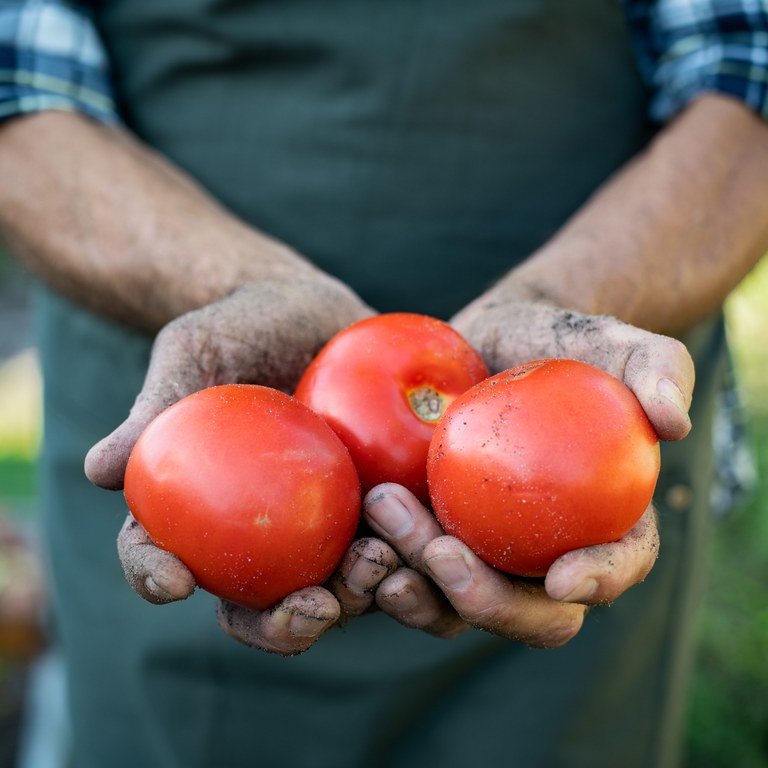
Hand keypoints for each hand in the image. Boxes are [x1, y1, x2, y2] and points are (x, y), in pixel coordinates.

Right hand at [85, 275, 373, 653]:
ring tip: (378, 562)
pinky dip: (405, 556)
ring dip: (355, 597)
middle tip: (312, 605)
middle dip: (281, 626)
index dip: (154, 578)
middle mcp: (255, 534)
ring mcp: (317, 527)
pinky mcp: (373, 509)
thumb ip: (157, 405)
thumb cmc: (240, 326)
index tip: (174, 582)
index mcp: (196, 508)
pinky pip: (390, 544)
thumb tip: (99, 469)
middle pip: (255, 606)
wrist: (312, 308)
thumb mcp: (193, 350)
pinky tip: (423, 540)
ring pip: (331, 590)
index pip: (160, 555)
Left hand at [358, 301, 692, 647]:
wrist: (484, 343)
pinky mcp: (425, 543)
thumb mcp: (608, 342)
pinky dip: (378, 570)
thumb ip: (654, 369)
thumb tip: (674, 423)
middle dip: (487, 600)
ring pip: (455, 607)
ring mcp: (479, 557)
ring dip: (419, 586)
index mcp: (601, 525)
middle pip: (528, 614)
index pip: (617, 566)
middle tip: (442, 551)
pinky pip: (404, 574)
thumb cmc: (556, 345)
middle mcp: (540, 557)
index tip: (562, 576)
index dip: (599, 583)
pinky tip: (356, 537)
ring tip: (384, 518)